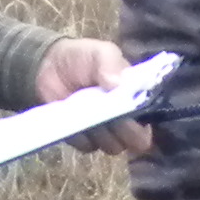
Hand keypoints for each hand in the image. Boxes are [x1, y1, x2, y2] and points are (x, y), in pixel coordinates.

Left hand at [36, 35, 149, 154]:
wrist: (49, 67)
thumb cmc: (82, 59)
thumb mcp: (100, 53)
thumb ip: (112, 64)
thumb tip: (120, 84)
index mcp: (136, 99)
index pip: (150, 121)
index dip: (143, 123)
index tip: (130, 113)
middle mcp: (125, 120)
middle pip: (135, 140)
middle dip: (124, 130)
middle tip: (109, 113)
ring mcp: (104, 132)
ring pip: (112, 146)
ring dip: (102, 132)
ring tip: (87, 109)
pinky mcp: (83, 139)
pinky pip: (87, 146)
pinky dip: (81, 134)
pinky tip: (72, 116)